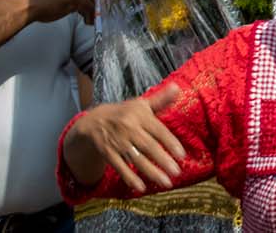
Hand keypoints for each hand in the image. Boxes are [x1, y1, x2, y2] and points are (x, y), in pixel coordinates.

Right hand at [64, 84, 185, 192]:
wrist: (93, 121)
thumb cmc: (125, 113)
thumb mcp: (141, 104)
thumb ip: (160, 100)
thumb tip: (177, 87)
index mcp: (140, 115)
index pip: (158, 131)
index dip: (170, 143)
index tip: (182, 155)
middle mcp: (129, 129)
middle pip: (148, 147)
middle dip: (163, 160)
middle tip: (177, 173)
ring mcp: (118, 142)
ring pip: (136, 159)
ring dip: (151, 172)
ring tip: (166, 183)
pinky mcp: (108, 154)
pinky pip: (120, 167)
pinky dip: (130, 178)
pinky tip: (142, 187)